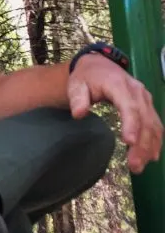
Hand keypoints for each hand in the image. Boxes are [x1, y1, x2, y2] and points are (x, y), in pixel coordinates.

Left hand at [67, 54, 162, 173]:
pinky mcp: (148, 106)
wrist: (99, 66)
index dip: (131, 124)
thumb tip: (79, 114)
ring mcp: (145, 99)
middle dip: (141, 144)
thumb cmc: (86, 77)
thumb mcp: (76, 84)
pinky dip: (155, 141)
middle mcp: (137, 92)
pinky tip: (151, 156)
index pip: (129, 106)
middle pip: (144, 119)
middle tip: (134, 166)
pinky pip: (156, 124)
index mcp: (119, 85)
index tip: (129, 142)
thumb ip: (77, 98)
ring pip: (153, 124)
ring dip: (149, 146)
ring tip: (139, 167)